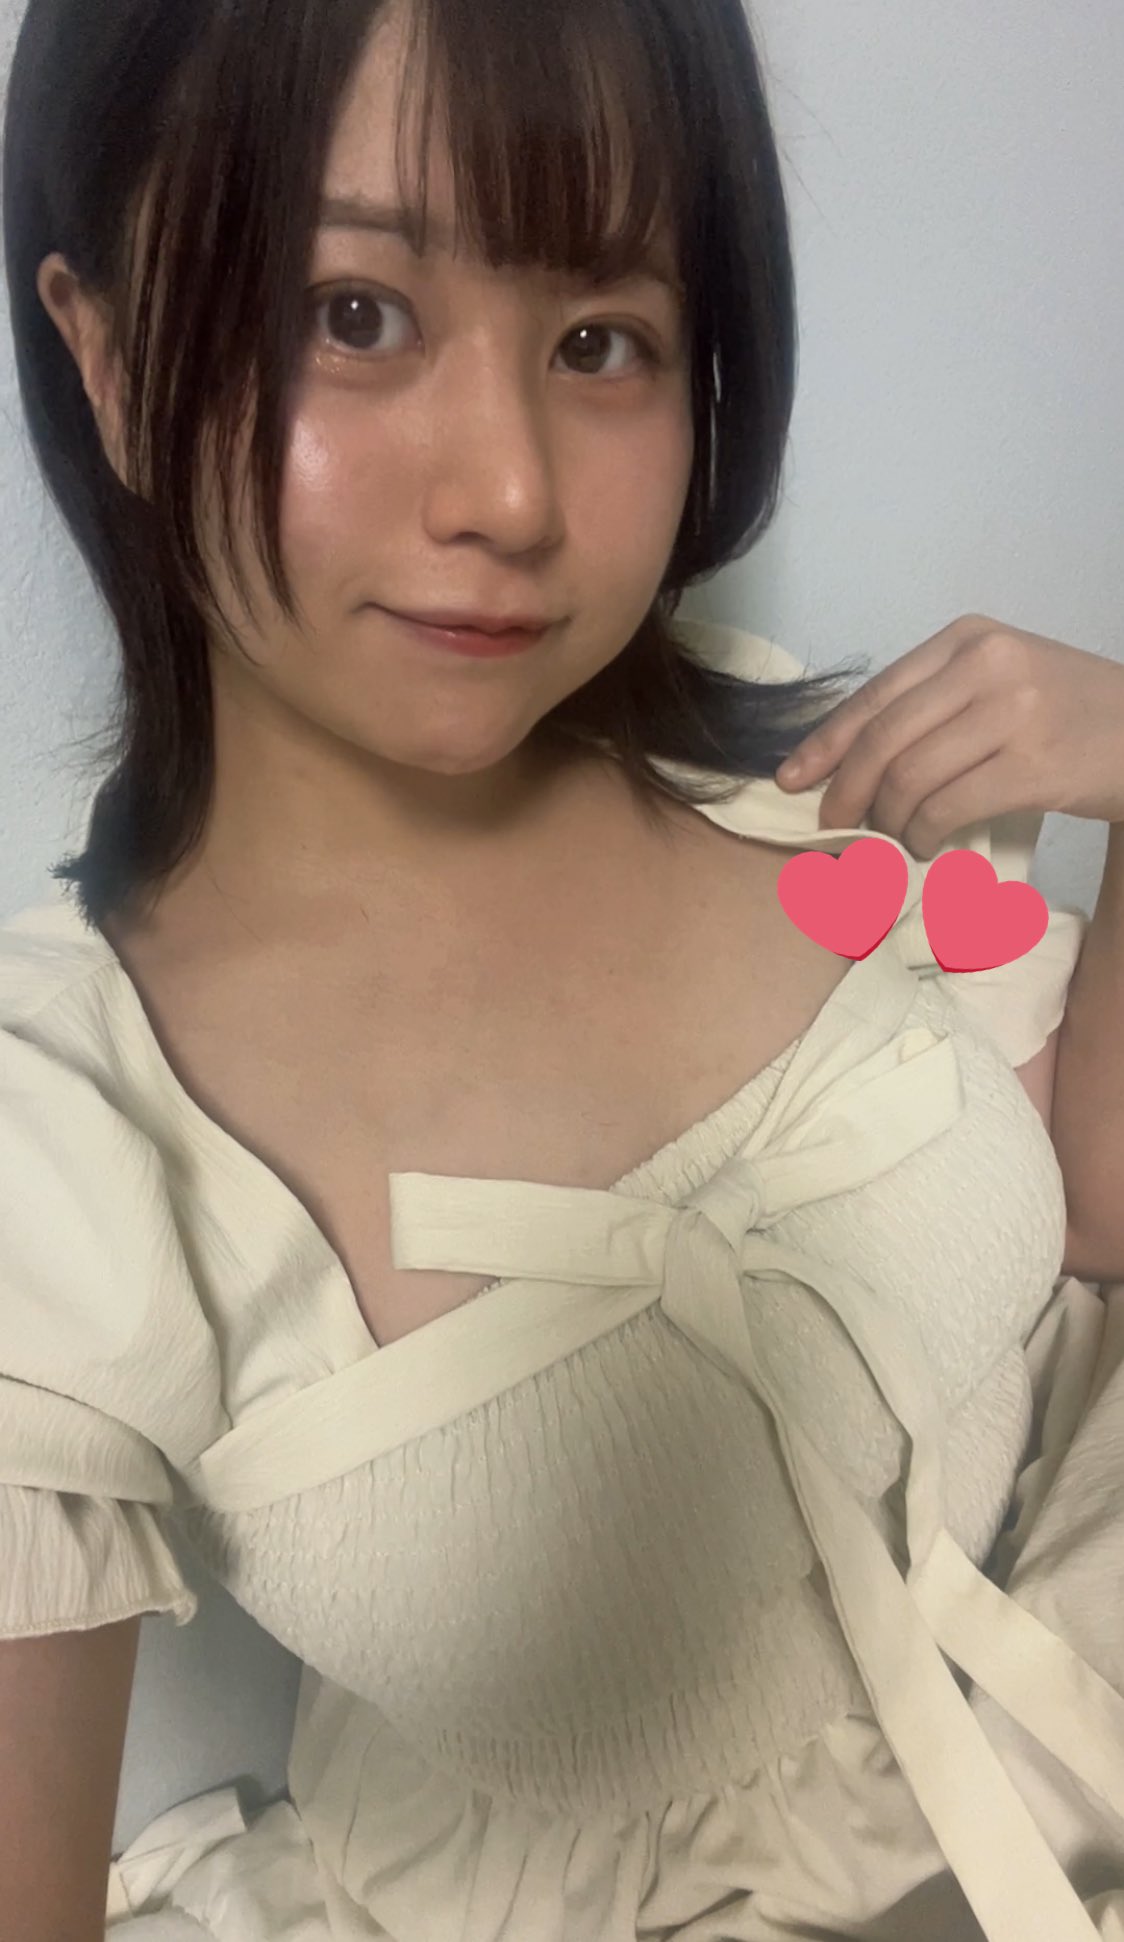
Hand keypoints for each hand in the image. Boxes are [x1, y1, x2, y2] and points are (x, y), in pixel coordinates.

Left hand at [776, 613, 1123, 854]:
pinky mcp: (1033, 766)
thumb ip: (935, 702)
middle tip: (834, 822)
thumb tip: (849, 760)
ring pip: (911, 777)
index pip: (877, 695)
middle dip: (846, 788)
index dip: (826, 742)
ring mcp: (1013, 714)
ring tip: (892, 835)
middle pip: (885, 738)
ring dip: (888, 819)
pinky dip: (923, 833)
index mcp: (968, 639)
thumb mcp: (1001, 679)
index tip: (791, 778)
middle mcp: (988, 666)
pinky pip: (948, 808)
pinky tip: (925, 843)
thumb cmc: (1066, 712)